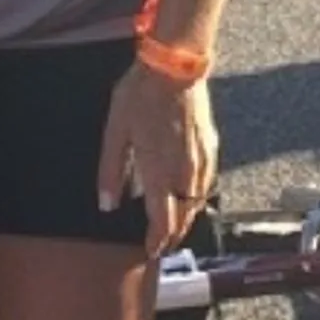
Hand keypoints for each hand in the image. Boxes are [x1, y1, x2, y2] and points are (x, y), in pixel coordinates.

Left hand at [97, 64, 217, 255]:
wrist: (175, 67)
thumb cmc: (140, 96)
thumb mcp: (116, 131)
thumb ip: (111, 170)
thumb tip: (107, 205)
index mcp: (160, 173)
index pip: (163, 221)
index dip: (157, 241)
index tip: (150, 252)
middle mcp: (185, 173)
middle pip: (184, 216)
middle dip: (173, 235)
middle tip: (162, 245)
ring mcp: (202, 160)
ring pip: (197, 202)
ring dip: (186, 217)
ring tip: (174, 225)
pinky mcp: (211, 147)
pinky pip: (206, 183)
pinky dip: (197, 197)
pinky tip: (191, 194)